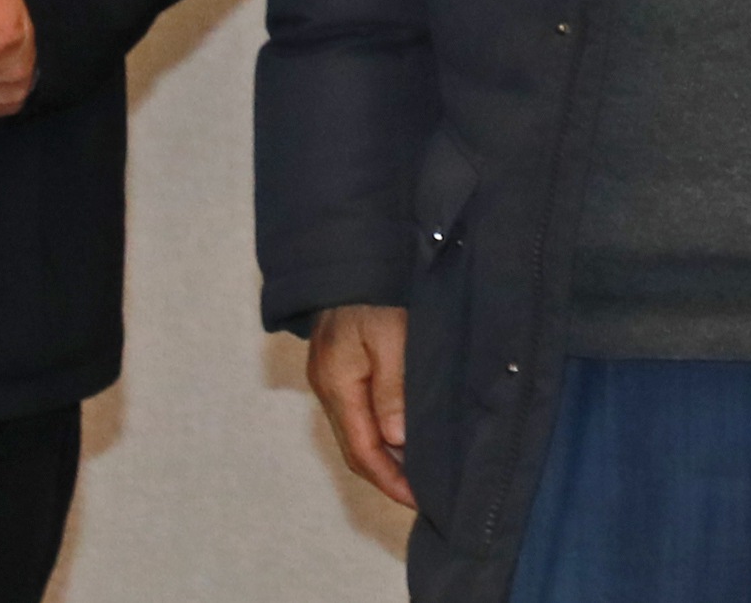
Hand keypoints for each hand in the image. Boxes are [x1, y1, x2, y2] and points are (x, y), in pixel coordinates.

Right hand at [307, 303, 413, 507]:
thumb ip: (393, 390)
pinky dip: (379, 431)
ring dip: (384, 455)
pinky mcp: (339, 363)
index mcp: (337, 384)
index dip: (390, 481)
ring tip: (417, 472)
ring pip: (356, 431)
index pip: (362, 451)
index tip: (419, 500)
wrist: (352, 249)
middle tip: (423, 494)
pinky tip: (402, 434)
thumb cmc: (376, 291)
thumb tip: (397, 441)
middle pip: (355, 447)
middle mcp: (327, 385)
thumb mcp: (393, 336)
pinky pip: (358, 411)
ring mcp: (330, 375)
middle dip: (387, 475)